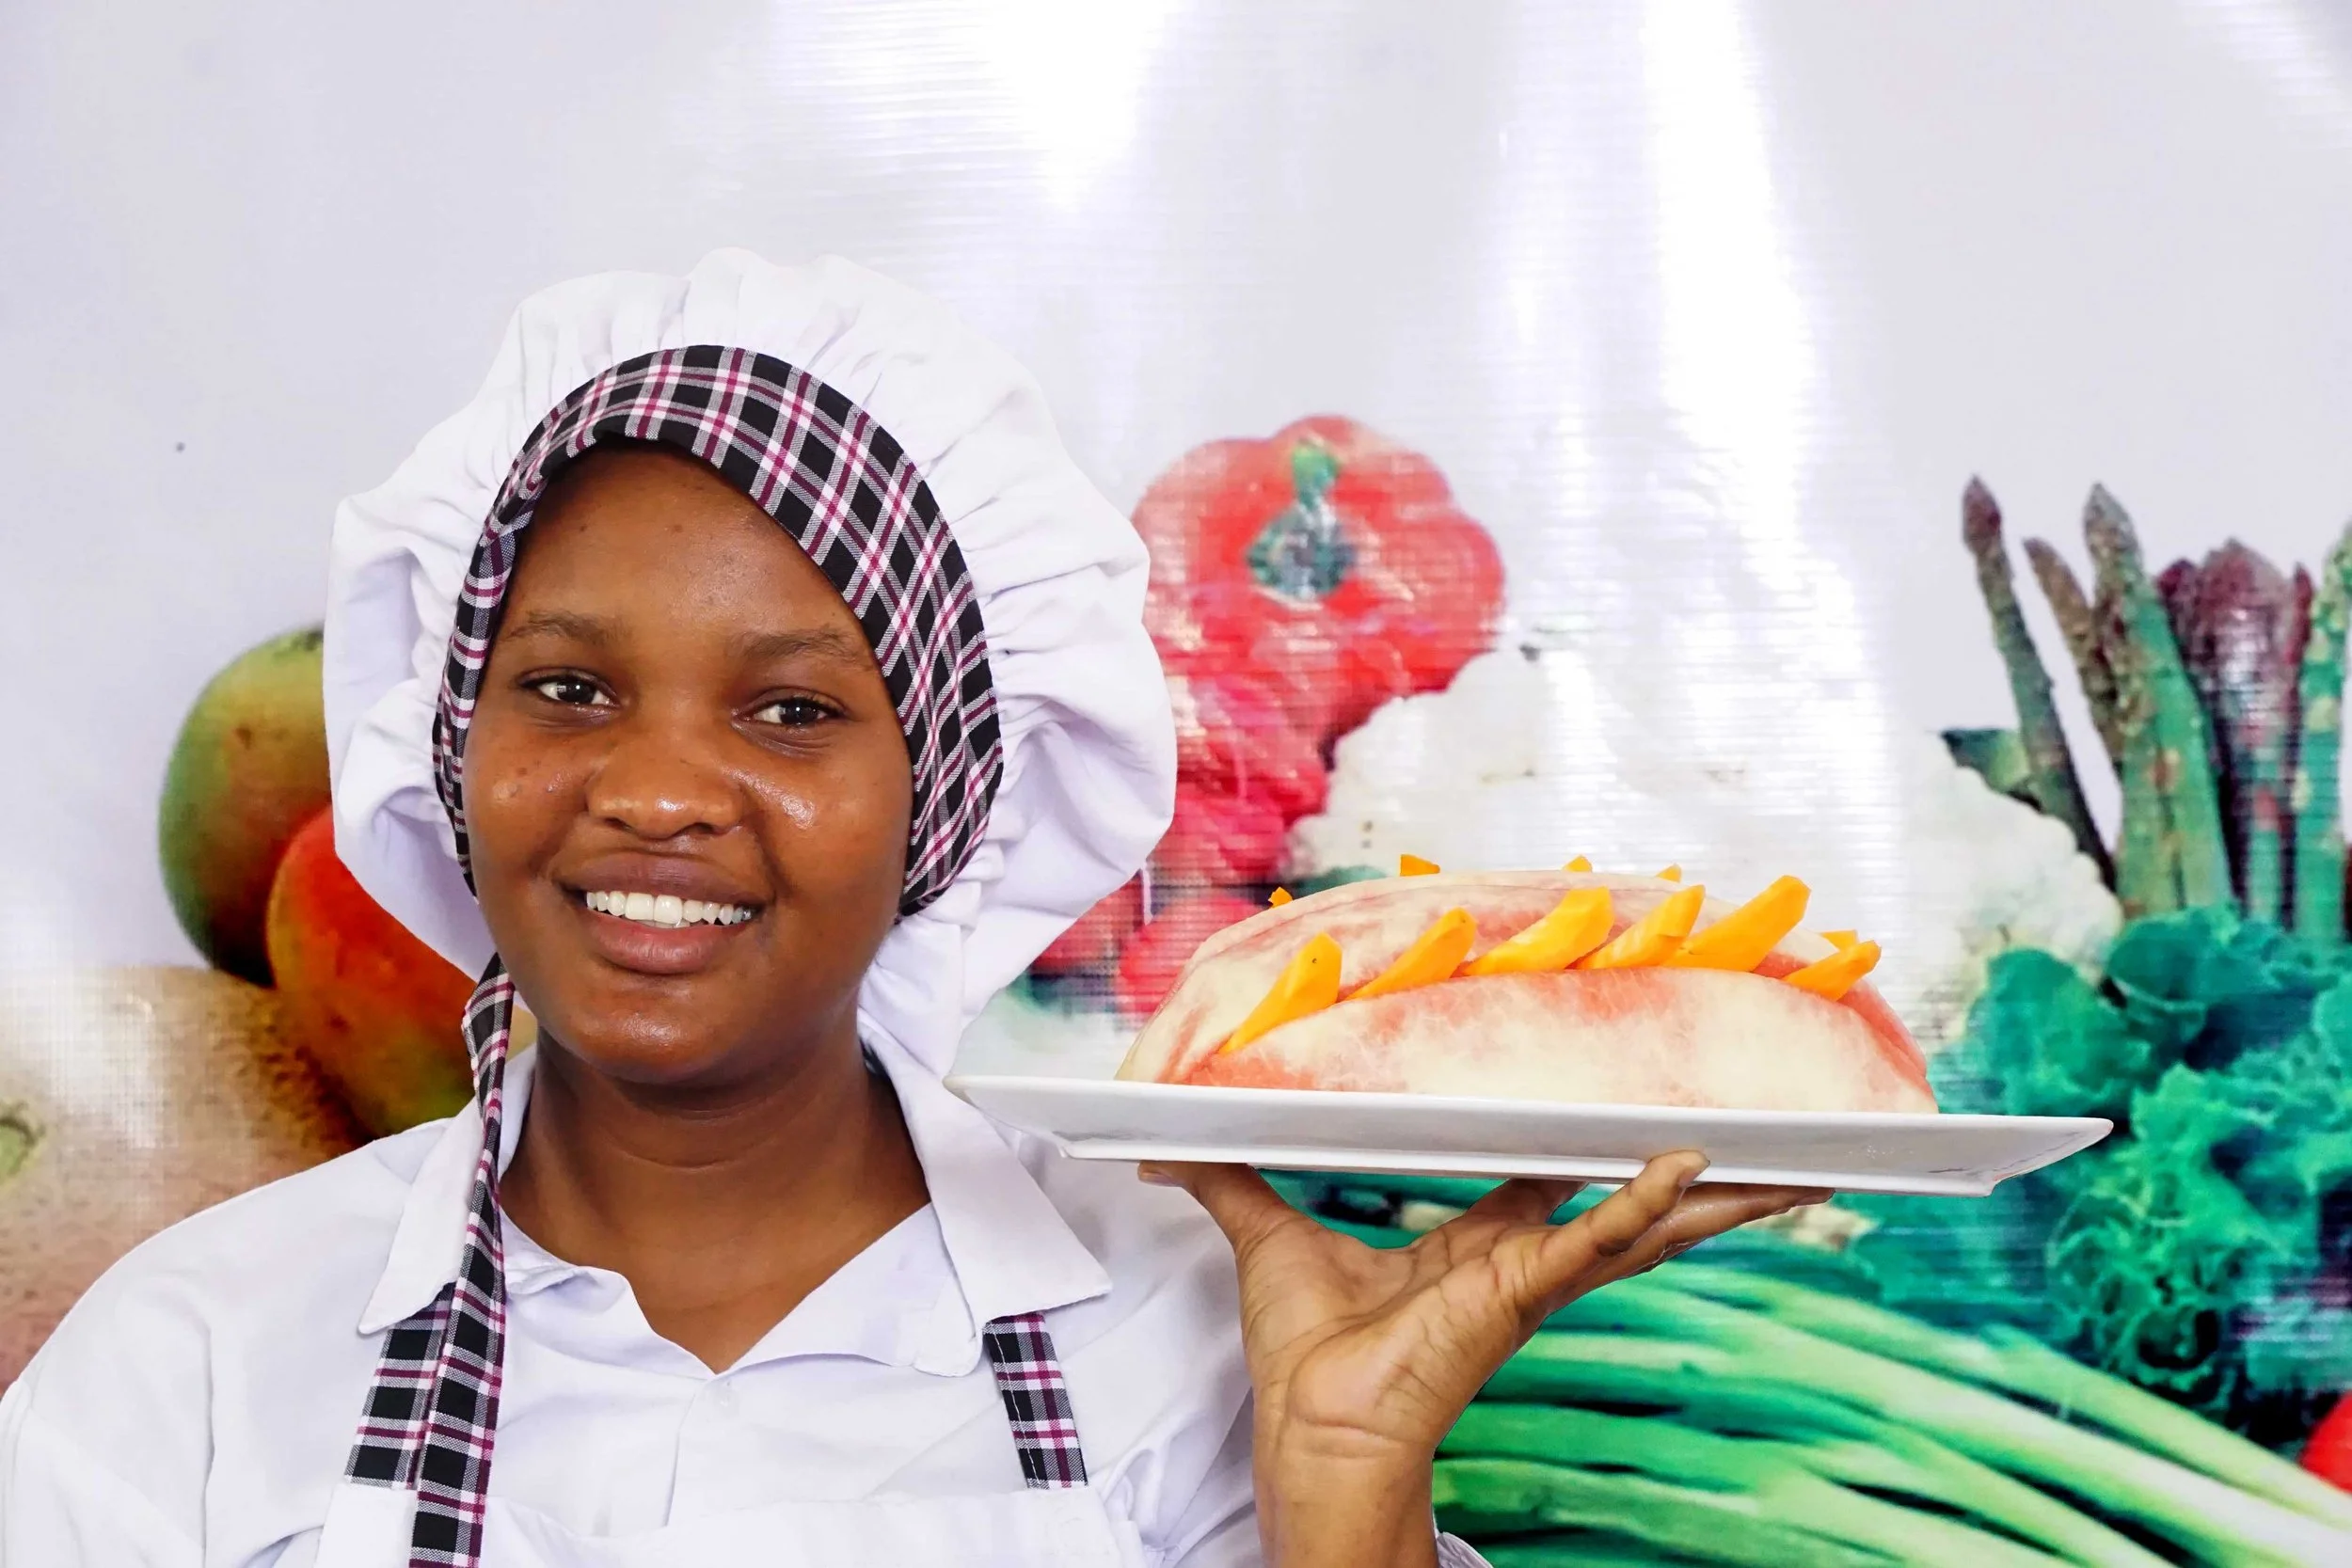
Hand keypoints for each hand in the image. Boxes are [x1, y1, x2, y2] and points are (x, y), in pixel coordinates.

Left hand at [1143, 1154, 1826, 1567]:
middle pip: (1621, 1205)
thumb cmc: (1302, 1357)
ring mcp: (1530, 1278)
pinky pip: (1597, 1240)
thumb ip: (1230, 1178)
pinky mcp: (1521, 1291)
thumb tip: (1171, 1138)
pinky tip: (1690, 1172)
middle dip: (1690, 1178)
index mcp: (1472, 1247)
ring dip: (1708, 1199)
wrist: (1310, 1428)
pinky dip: (1643, 1206)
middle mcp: (1517, 1261)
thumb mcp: (1265, 1236)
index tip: (1626, 1106)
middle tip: (1763, 1144)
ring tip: (1788, 1168)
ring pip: (1638, 1225)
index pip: (1547, 1183)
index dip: (1587, 1145)